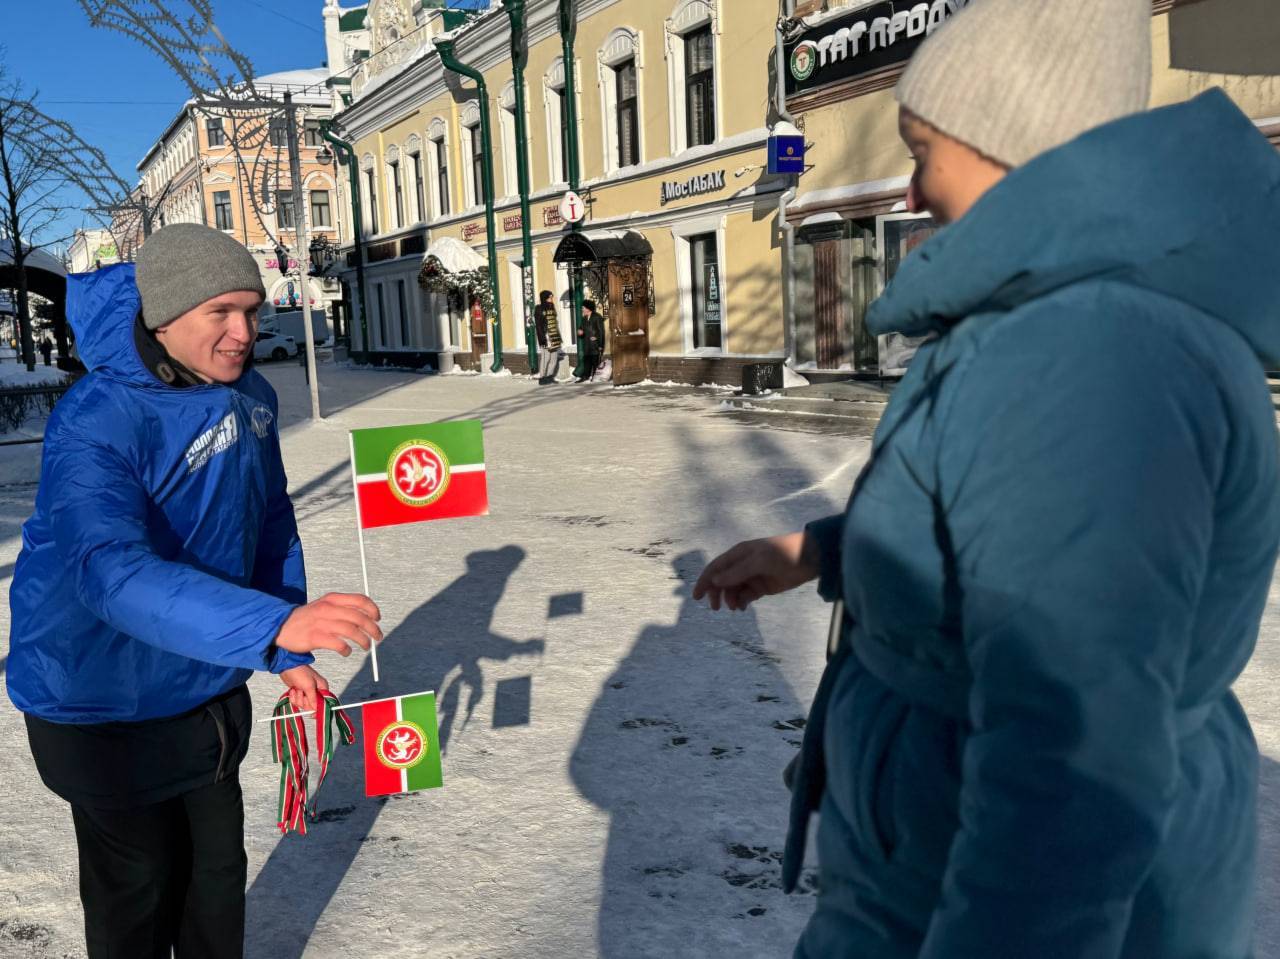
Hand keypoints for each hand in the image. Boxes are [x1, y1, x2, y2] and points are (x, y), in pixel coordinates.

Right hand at [275, 592, 381, 657]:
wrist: (280, 626)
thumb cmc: (305, 618)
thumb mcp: (323, 606)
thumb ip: (341, 608)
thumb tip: (364, 615)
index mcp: (332, 599)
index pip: (360, 600)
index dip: (373, 609)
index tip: (377, 618)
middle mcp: (328, 609)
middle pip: (360, 617)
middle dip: (373, 629)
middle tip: (378, 637)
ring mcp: (322, 623)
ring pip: (352, 631)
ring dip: (363, 641)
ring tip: (366, 646)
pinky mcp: (315, 637)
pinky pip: (339, 644)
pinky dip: (347, 650)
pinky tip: (347, 652)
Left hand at [280, 665, 328, 714]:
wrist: (287, 666)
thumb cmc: (300, 673)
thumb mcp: (309, 686)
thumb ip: (313, 699)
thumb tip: (317, 710)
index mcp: (322, 688)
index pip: (324, 703)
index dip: (317, 709)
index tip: (311, 713)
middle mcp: (316, 691)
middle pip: (311, 705)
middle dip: (304, 701)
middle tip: (302, 693)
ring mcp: (306, 692)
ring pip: (302, 704)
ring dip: (297, 698)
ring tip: (296, 689)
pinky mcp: (298, 693)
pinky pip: (296, 701)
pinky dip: (293, 697)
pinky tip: (292, 690)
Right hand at [693, 532, 819, 611]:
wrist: (810, 559)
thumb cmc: (783, 554)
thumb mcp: (759, 560)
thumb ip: (737, 571)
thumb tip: (715, 580)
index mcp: (739, 554)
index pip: (716, 568)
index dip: (704, 581)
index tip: (697, 597)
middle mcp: (742, 565)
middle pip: (722, 581)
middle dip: (716, 594)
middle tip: (716, 608)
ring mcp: (752, 576)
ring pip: (733, 590)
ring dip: (730, 599)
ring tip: (735, 608)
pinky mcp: (762, 587)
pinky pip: (746, 596)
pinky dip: (742, 602)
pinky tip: (743, 607)